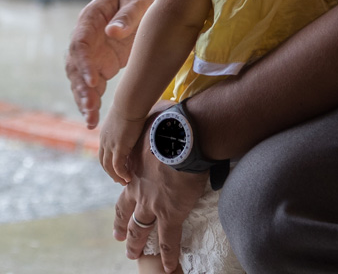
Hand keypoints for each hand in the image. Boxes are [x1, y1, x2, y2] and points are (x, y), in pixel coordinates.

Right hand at [65, 0, 166, 127]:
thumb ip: (128, 15)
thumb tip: (112, 31)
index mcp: (91, 17)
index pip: (80, 42)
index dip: (83, 63)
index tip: (92, 81)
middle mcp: (87, 36)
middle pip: (76, 64)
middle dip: (81, 87)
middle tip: (91, 107)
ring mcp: (94, 51)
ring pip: (81, 78)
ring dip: (84, 98)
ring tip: (91, 119)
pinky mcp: (104, 63)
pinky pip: (93, 84)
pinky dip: (93, 100)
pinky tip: (93, 119)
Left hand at [99, 105, 146, 183]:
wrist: (130, 102)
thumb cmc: (132, 104)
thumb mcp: (127, 116)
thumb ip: (129, 123)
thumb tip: (139, 120)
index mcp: (105, 133)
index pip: (104, 152)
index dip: (109, 162)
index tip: (116, 168)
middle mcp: (105, 141)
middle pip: (104, 162)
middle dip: (111, 172)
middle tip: (119, 179)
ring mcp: (110, 145)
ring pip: (109, 167)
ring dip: (116, 176)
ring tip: (124, 181)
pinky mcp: (118, 149)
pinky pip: (118, 167)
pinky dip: (122, 174)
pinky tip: (128, 178)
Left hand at [113, 118, 206, 273]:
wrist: (182, 138)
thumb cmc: (168, 124)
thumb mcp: (152, 120)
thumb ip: (151, 125)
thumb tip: (156, 112)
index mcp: (135, 171)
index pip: (124, 191)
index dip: (122, 201)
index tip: (121, 211)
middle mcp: (139, 191)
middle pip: (127, 215)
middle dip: (124, 228)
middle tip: (121, 240)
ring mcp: (153, 205)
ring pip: (141, 231)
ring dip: (138, 245)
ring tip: (135, 256)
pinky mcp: (170, 214)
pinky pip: (169, 241)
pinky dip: (169, 256)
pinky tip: (170, 267)